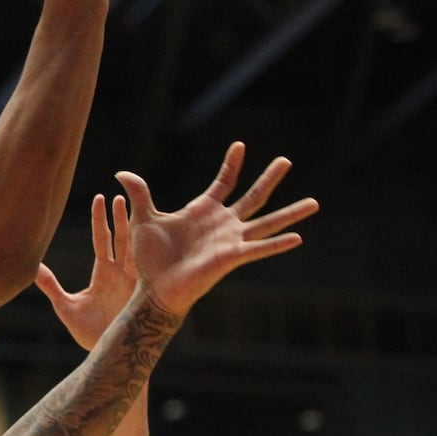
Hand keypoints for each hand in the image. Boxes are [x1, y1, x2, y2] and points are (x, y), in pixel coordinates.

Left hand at [36, 188, 137, 350]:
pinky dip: (152, 254)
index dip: (100, 219)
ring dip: (137, 230)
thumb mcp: (66, 305)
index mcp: (104, 272)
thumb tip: (32, 267)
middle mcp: (121, 272)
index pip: (102, 238)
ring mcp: (135, 281)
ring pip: (137, 249)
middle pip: (122, 237)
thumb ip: (50, 285)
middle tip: (120, 194)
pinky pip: (149, 269)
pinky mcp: (144, 293)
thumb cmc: (88, 332)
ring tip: (138, 208)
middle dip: (121, 217)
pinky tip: (154, 238)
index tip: (100, 197)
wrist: (105, 353)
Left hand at [122, 141, 318, 315]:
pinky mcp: (231, 257)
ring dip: (290, 213)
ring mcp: (230, 240)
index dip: (232, 165)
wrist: (153, 289)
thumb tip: (121, 172)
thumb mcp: (143, 219)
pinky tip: (299, 237)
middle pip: (252, 196)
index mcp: (203, 211)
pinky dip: (277, 244)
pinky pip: (259, 249)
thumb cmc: (150, 258)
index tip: (240, 146)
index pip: (223, 182)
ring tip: (315, 202)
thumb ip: (139, 194)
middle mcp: (222, 224)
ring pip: (266, 221)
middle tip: (286, 160)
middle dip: (269, 178)